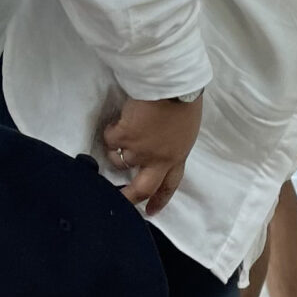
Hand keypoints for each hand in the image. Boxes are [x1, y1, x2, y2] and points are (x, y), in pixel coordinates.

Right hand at [100, 95, 202, 214]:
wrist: (172, 85)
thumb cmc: (184, 100)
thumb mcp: (186, 130)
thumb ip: (173, 144)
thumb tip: (158, 146)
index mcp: (177, 157)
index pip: (169, 185)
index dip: (159, 199)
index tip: (150, 212)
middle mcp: (158, 160)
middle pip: (142, 188)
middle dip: (129, 198)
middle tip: (118, 199)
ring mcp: (139, 150)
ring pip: (119, 162)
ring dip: (115, 153)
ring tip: (119, 136)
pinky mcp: (124, 137)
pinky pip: (110, 140)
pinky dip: (110, 132)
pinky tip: (117, 121)